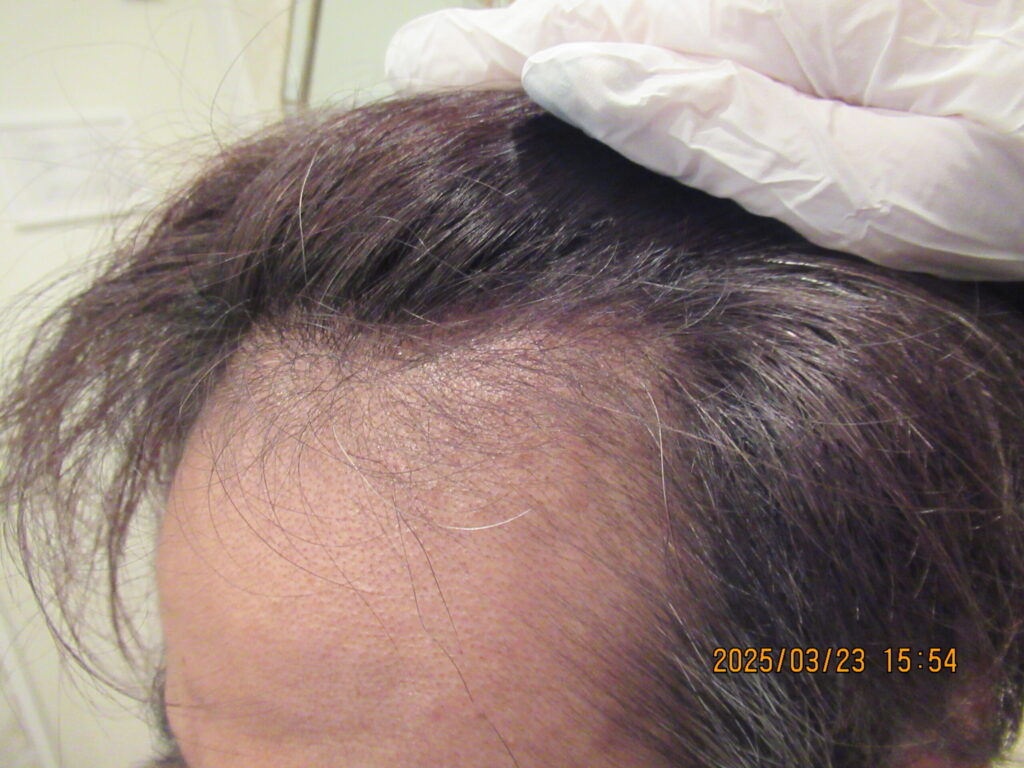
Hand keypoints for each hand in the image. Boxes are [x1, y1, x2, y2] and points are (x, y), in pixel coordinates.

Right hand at [386, 0, 1023, 279]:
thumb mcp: (875, 183)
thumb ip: (721, 131)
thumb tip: (575, 80)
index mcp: (767, 27)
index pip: (589, 33)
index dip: (495, 48)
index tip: (415, 60)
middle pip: (615, 10)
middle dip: (518, 33)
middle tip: (429, 54)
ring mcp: (801, 2)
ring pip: (659, 13)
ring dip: (575, 31)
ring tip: (497, 55)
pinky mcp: (836, 19)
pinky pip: (713, 20)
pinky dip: (648, 39)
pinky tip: (619, 63)